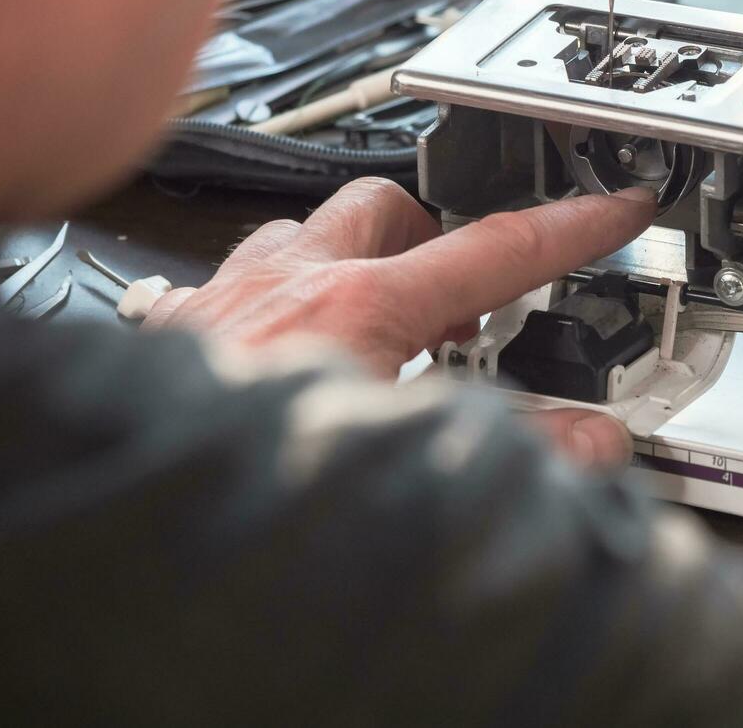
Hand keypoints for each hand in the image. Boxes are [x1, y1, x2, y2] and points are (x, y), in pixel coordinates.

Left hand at [143, 178, 656, 466]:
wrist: (133, 536)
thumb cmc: (250, 500)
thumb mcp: (412, 466)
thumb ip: (518, 452)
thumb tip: (591, 445)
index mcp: (357, 306)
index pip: (494, 249)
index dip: (568, 226)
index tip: (608, 207)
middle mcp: (286, 283)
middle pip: (384, 206)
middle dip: (435, 232)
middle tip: (463, 287)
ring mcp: (226, 298)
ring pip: (302, 230)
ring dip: (351, 254)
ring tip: (382, 312)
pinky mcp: (178, 332)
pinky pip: (233, 274)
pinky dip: (276, 293)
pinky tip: (286, 343)